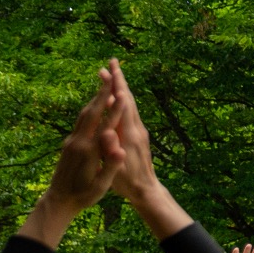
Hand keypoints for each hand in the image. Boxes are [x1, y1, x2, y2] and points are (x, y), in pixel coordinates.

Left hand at [48, 65, 119, 213]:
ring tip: (104, 84)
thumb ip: (110, 167)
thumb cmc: (84, 195)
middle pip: (92, 112)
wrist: (59, 200)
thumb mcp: (101, 186)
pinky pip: (81, 121)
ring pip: (85, 114)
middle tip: (111, 75)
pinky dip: (90, 109)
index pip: (105, 126)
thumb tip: (121, 151)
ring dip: (95, 98)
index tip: (122, 93)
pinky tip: (94, 105)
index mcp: (89, 152)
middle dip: (102, 93)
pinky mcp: (70, 143)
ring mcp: (72, 141)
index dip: (114, 109)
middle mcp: (78, 142)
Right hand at [98, 62, 161, 205]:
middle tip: (112, 62)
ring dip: (121, 88)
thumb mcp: (115, 167)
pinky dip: (123, 101)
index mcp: (129, 135)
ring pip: (130, 104)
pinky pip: (130, 112)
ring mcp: (139, 132)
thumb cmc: (126, 182)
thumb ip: (112, 149)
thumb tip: (108, 132)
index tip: (109, 69)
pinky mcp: (139, 136)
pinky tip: (116, 98)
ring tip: (112, 75)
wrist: (146, 190)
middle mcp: (137, 129)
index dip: (115, 87)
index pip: (122, 105)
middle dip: (120, 80)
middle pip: (128, 99)